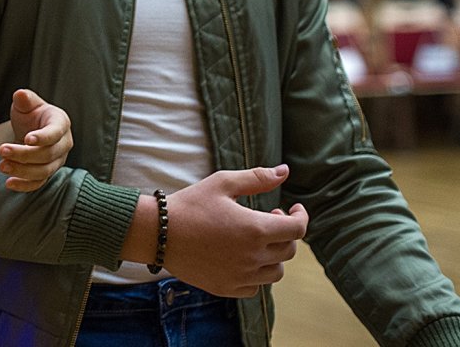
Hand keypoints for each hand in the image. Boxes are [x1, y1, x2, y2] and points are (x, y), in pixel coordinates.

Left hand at [0, 89, 72, 191]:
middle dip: (24, 154)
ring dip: (22, 171)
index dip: (43, 137)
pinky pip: (39, 183)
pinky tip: (8, 183)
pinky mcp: (48, 173)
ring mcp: (57, 161)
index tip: (26, 139)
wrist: (31, 129)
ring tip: (1, 166)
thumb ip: (24, 98)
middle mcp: (64, 144)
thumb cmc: (30, 113)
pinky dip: (25, 185)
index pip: (55, 132)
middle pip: (47, 154)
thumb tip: (20, 94)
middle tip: (1, 150)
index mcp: (61, 123)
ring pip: (44, 171)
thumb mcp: (27, 103)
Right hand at [163, 165, 308, 297]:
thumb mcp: (222, 183)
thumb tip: (284, 171)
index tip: (293, 209)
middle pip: (288, 251)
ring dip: (274, 255)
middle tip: (269, 217)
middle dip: (285, 233)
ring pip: (275, 272)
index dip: (301, 217)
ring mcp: (240, 276)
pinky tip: (243, 258)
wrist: (157, 232)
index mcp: (255, 229)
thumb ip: (256, 178)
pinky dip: (256, 274)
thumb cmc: (190, 204)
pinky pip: (255, 287)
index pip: (297, 229)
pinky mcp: (227, 288)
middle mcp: (253, 257)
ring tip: (256, 240)